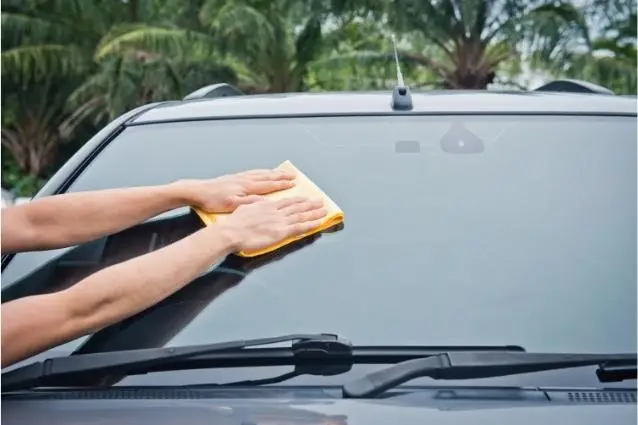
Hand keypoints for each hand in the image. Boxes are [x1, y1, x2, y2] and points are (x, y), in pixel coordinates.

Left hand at [176, 169, 295, 212]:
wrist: (198, 191)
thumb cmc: (213, 201)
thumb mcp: (232, 205)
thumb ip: (250, 203)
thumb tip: (266, 202)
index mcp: (246, 187)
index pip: (268, 185)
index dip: (282, 184)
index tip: (293, 183)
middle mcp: (245, 179)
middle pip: (267, 176)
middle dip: (281, 176)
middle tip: (293, 174)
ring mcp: (239, 177)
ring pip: (260, 173)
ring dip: (273, 172)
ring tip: (282, 171)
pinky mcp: (234, 177)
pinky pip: (252, 172)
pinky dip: (261, 171)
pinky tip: (262, 172)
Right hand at [219, 197, 326, 252]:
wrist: (232, 231)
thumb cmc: (234, 223)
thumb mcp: (245, 207)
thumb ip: (255, 205)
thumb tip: (261, 203)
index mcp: (267, 205)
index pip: (286, 202)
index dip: (298, 200)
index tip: (305, 198)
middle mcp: (276, 211)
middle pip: (297, 207)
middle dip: (310, 204)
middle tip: (320, 202)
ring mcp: (280, 221)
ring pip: (301, 215)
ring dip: (314, 213)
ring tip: (324, 210)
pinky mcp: (281, 231)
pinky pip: (300, 227)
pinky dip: (311, 224)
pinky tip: (319, 222)